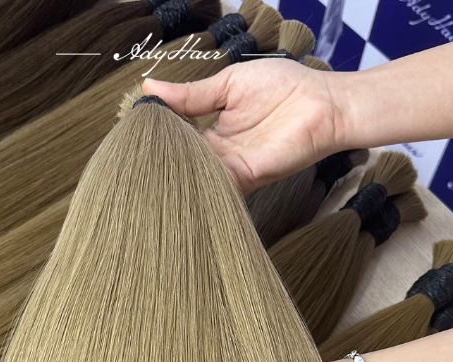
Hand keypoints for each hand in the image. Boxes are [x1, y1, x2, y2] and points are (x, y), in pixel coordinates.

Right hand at [143, 59, 344, 193]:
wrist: (322, 102)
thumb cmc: (282, 86)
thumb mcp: (227, 85)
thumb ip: (191, 95)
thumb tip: (149, 89)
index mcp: (212, 130)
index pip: (176, 139)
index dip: (156, 138)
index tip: (131, 136)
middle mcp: (218, 153)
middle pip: (182, 162)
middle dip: (160, 163)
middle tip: (131, 163)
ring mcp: (230, 167)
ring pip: (194, 177)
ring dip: (174, 176)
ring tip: (144, 175)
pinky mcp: (244, 176)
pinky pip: (215, 185)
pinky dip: (197, 185)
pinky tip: (176, 183)